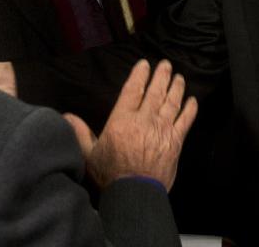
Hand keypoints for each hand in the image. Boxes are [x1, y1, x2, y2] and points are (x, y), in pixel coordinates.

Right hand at [63, 59, 197, 190]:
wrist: (135, 193)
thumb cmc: (111, 174)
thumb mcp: (89, 154)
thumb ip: (80, 133)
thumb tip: (66, 115)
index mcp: (123, 119)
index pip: (133, 90)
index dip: (139, 74)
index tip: (144, 64)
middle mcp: (144, 119)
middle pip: (155, 91)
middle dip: (161, 75)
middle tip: (165, 64)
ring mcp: (162, 129)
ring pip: (172, 102)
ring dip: (176, 87)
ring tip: (179, 77)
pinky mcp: (175, 141)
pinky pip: (185, 120)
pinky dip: (190, 109)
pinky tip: (192, 101)